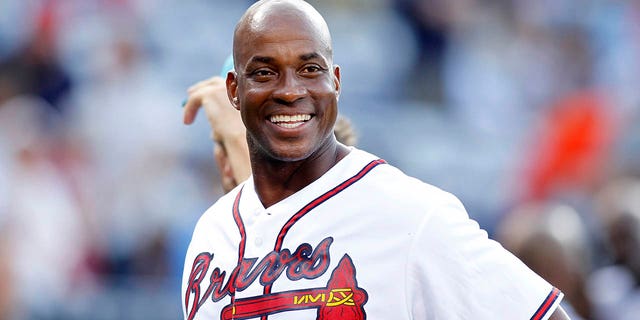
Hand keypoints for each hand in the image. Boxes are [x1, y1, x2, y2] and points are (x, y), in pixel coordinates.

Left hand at [183, 76, 250, 190]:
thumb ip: (229, 119)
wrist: (242, 137)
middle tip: (191, 94)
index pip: (227, 85)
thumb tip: (216, 129)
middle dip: (202, 88)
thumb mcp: (240, 124)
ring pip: (202, 91)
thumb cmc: (243, 137)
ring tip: (187, 114)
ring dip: (193, 102)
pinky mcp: (210, 93)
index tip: (207, 95)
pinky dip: (189, 110)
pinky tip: (187, 122)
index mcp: (243, 89)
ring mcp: (222, 87)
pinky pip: (194, 99)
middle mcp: (233, 85)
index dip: (215, 89)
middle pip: (213, 83)